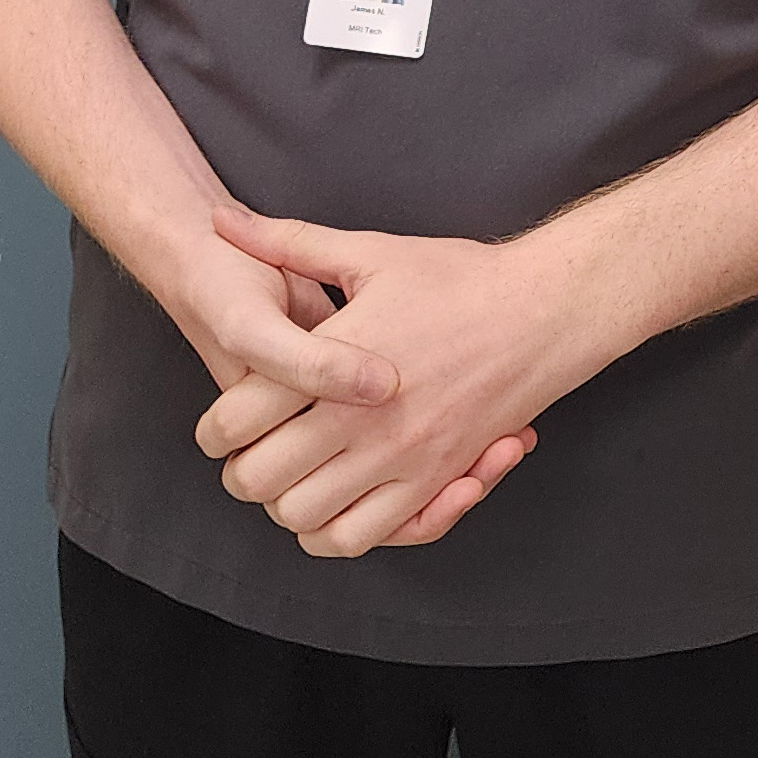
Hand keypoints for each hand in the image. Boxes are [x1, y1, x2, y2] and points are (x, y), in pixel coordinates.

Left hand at [191, 208, 553, 557]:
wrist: (542, 312)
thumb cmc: (458, 280)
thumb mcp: (369, 252)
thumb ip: (289, 242)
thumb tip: (224, 219)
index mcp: (334, 362)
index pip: (238, 418)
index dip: (214, 427)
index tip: (225, 420)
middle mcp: (361, 422)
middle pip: (260, 480)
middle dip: (243, 469)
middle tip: (255, 449)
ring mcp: (399, 459)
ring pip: (306, 520)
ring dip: (288, 504)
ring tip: (297, 476)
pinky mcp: (433, 481)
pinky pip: (367, 537)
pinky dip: (340, 532)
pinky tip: (342, 500)